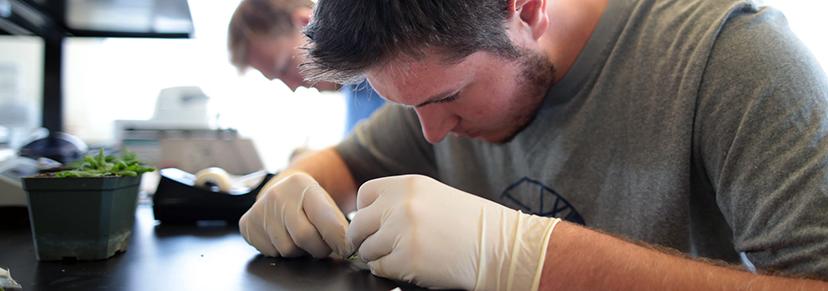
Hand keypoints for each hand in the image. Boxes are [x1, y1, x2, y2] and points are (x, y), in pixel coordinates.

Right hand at [239, 172, 349, 257]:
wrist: (280, 192)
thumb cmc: (307, 202)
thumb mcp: (324, 203)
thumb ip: (337, 223)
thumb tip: (347, 247)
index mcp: (302, 185)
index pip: (325, 220)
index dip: (338, 240)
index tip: (346, 249)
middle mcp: (277, 194)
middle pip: (305, 237)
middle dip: (319, 248)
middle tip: (322, 245)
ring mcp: (260, 209)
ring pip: (288, 249)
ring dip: (299, 250)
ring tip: (299, 236)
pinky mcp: (247, 224)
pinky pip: (271, 252)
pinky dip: (281, 251)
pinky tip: (282, 236)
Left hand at [348, 175, 561, 289]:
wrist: (498, 247)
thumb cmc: (469, 224)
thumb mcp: (434, 196)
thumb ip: (401, 200)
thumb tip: (368, 219)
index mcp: (408, 184)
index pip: (365, 194)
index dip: (367, 212)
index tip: (374, 224)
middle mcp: (401, 204)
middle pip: (360, 224)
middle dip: (364, 239)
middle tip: (376, 248)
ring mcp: (401, 232)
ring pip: (367, 249)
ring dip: (378, 257)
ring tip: (401, 256)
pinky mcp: (406, 260)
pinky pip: (379, 268)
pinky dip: (389, 271)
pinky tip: (409, 266)